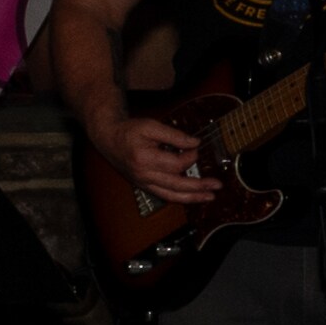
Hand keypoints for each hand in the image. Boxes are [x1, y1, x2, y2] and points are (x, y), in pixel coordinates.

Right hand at [93, 109, 214, 205]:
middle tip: (217, 185)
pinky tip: (193, 197)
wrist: (108, 138)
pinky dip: (180, 198)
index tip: (194, 148)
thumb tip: (195, 143)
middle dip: (199, 186)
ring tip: (210, 197)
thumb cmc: (129, 131)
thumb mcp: (151, 126)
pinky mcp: (143, 186)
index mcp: (144, 159)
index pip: (176, 164)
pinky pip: (164, 196)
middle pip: (176, 185)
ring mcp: (143, 182)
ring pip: (170, 195)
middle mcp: (143, 175)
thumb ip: (174, 135)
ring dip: (192, 197)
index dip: (190, 156)